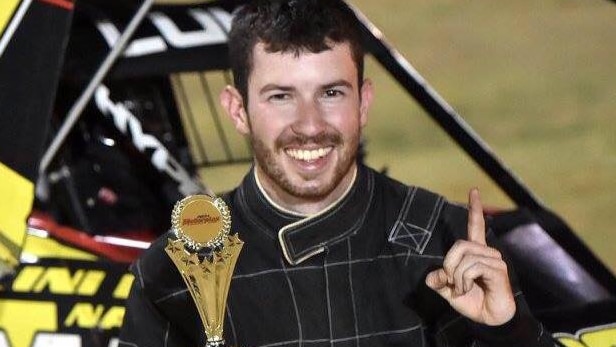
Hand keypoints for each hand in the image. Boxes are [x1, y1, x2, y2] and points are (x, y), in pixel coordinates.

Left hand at [425, 188, 515, 325]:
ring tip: (463, 289)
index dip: (475, 209)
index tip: (474, 190)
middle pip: (459, 245)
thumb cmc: (472, 301)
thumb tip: (431, 277)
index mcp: (476, 252)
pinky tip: (470, 289)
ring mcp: (494, 259)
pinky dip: (464, 280)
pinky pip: (473, 268)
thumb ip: (438, 280)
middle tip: (452, 282)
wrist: (489, 318)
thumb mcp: (448, 290)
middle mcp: (487, 252)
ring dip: (457, 277)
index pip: (476, 226)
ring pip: (465, 258)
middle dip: (449, 265)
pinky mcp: (498, 270)